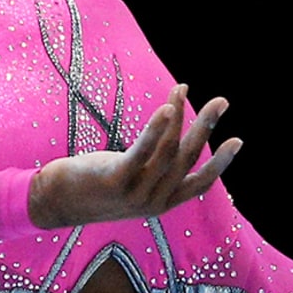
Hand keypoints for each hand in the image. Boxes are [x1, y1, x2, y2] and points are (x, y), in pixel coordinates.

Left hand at [27, 86, 240, 227]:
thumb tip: (170, 143)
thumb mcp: (128, 183)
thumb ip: (151, 171)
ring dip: (180, 115)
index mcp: (161, 203)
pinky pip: (143, 151)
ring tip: (183, 89)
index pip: (199, 183)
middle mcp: (153, 201)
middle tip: (222, 102)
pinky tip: (167, 107)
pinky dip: (158, 128)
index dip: (221, 163)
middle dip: (206, 127)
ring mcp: (135, 193)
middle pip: (188, 159)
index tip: (237, 140)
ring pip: (168, 150)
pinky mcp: (116, 181)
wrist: (55, 203)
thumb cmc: (92, 187)